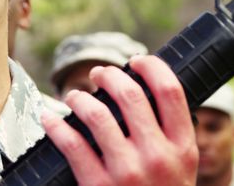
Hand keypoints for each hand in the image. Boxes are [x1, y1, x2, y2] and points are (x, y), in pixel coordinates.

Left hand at [42, 55, 197, 185]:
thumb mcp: (182, 170)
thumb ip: (170, 135)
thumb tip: (144, 93)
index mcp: (184, 148)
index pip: (170, 90)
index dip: (151, 67)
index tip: (137, 61)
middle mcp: (157, 156)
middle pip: (129, 94)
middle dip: (109, 75)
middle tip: (99, 74)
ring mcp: (127, 172)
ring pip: (97, 114)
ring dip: (80, 98)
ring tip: (75, 97)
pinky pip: (72, 144)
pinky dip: (56, 126)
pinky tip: (49, 120)